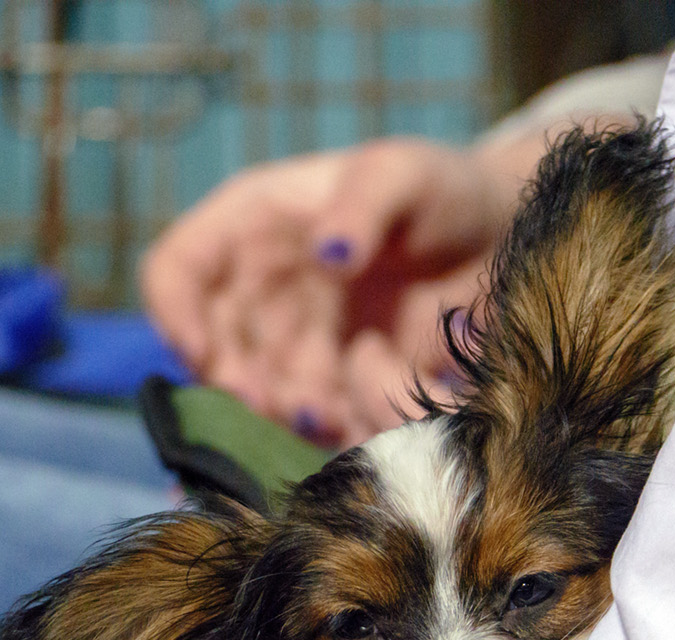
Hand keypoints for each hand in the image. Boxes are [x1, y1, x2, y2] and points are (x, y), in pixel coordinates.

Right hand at [142, 133, 546, 446]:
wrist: (501, 242)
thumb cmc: (443, 191)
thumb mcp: (405, 174)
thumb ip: (365, 202)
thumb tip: (331, 251)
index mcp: (253, 224)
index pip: (177, 268)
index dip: (173, 313)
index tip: (200, 353)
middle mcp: (264, 288)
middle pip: (213, 351)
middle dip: (236, 384)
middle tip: (281, 401)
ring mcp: (300, 340)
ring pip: (261, 395)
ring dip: (285, 413)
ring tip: (329, 412)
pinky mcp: (340, 384)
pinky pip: (317, 421)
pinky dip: (333, 430)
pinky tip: (364, 419)